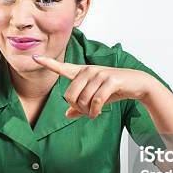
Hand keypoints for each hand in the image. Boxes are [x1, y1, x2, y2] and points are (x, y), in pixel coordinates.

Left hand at [32, 54, 156, 118]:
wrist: (138, 84)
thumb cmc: (115, 90)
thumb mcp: (96, 99)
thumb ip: (81, 107)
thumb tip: (67, 114)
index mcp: (83, 72)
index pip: (62, 68)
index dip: (48, 63)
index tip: (35, 57)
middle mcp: (89, 71)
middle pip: (69, 95)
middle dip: (77, 108)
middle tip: (86, 112)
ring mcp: (99, 74)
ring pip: (82, 100)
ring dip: (87, 112)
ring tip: (94, 112)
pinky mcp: (110, 80)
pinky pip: (95, 101)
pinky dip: (95, 111)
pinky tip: (97, 114)